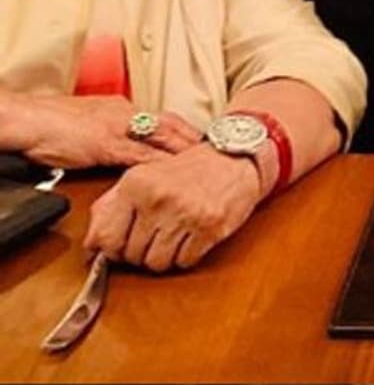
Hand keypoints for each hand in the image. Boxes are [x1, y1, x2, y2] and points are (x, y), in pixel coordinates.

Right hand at [5, 93, 199, 169]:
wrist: (29, 118)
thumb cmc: (51, 123)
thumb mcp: (90, 124)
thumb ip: (111, 132)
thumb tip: (125, 148)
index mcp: (122, 109)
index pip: (162, 118)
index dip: (185, 129)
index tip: (204, 139)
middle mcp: (125, 114)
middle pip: (170, 124)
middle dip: (194, 137)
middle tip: (220, 147)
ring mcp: (117, 128)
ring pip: (161, 138)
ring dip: (183, 149)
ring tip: (206, 160)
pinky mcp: (106, 145)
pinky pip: (138, 155)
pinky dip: (158, 164)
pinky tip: (171, 173)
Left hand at [85, 142, 261, 271]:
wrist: (236, 156)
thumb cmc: (190, 168)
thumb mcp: (146, 176)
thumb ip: (111, 206)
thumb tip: (91, 243)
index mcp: (136, 183)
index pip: (107, 240)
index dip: (114, 250)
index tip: (123, 247)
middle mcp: (157, 197)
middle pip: (133, 256)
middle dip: (143, 252)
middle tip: (158, 233)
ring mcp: (184, 212)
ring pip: (157, 264)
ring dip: (166, 255)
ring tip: (176, 232)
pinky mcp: (208, 226)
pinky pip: (185, 262)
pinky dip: (188, 254)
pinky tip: (193, 233)